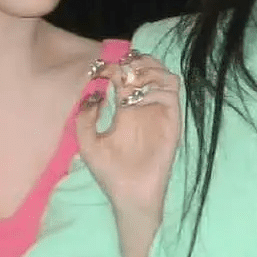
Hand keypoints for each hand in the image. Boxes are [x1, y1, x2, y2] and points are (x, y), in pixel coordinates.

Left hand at [76, 50, 180, 224]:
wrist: (129, 195)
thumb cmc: (110, 172)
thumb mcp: (88, 143)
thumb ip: (85, 118)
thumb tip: (95, 93)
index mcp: (126, 108)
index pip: (128, 74)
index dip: (115, 66)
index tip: (99, 71)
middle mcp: (145, 106)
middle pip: (151, 67)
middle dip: (136, 62)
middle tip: (121, 71)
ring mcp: (160, 113)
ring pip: (166, 75)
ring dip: (149, 71)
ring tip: (131, 83)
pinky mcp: (172, 122)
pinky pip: (171, 94)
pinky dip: (155, 89)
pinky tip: (137, 100)